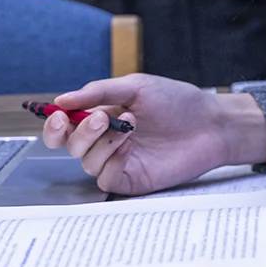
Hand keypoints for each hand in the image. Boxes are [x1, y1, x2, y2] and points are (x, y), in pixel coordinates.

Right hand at [40, 73, 265, 195]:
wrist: (211, 123)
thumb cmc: (177, 101)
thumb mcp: (135, 87)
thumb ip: (98, 92)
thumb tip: (61, 100)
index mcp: (103, 116)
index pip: (66, 126)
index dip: (54, 124)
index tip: (57, 115)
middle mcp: (106, 141)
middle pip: (69, 146)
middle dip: (76, 133)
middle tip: (100, 119)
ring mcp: (119, 161)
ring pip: (86, 162)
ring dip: (100, 143)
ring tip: (129, 126)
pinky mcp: (132, 179)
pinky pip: (105, 179)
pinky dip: (111, 162)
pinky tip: (130, 146)